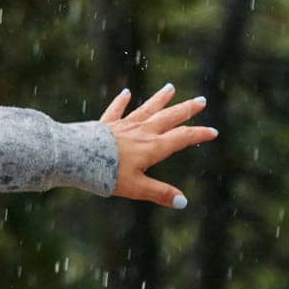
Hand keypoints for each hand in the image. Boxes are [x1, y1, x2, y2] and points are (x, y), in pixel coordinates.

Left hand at [99, 83, 217, 208]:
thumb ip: (159, 193)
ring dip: (159, 99)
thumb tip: (183, 201)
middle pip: (168, 118)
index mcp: (153, 147)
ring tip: (170, 87)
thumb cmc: (106, 174)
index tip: (212, 131)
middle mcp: (141, 132)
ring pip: (145, 109)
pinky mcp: (105, 124)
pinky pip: (115, 110)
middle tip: (201, 100)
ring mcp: (123, 126)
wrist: (75, 157)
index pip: (182, 138)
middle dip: (185, 110)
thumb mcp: (136, 188)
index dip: (198, 135)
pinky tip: (125, 93)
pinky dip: (121, 102)